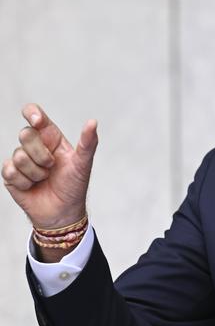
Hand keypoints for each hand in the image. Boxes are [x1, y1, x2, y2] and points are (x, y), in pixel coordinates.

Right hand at [2, 104, 97, 229]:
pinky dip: (25, 182)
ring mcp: (21, 160)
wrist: (63, 212)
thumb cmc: (74, 186)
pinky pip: (10, 171)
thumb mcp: (83, 163)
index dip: (32, 113)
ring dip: (36, 172)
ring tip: (45, 178)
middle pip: (25, 134)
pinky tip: (32, 186)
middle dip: (41, 153)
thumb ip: (88, 143)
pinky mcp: (10, 175)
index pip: (35, 115)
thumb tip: (93, 122)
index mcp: (51, 138)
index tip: (37, 121)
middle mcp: (34, 146)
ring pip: (19, 155)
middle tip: (51, 166)